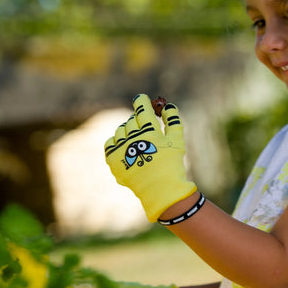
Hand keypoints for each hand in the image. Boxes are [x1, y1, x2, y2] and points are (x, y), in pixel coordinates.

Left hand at [104, 94, 196, 221]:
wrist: (160, 189)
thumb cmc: (172, 164)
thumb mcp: (177, 141)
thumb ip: (173, 121)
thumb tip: (168, 106)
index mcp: (150, 130)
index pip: (142, 108)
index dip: (141, 101)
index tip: (140, 98)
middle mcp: (134, 137)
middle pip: (132, 120)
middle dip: (137, 120)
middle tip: (143, 125)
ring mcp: (122, 148)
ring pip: (120, 130)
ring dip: (127, 130)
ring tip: (136, 138)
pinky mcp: (113, 159)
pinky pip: (110, 142)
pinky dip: (116, 141)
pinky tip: (124, 146)